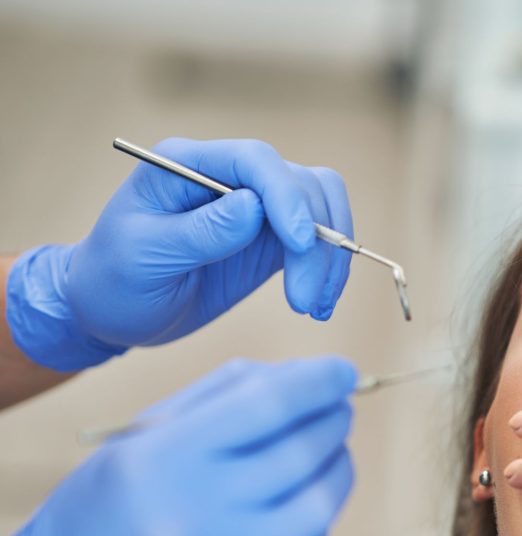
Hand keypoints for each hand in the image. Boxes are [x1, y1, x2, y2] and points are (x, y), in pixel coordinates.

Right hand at [0, 356, 357, 535]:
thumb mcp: (138, 439)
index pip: (266, 405)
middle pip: (302, 452)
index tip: (342, 371)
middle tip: (337, 410)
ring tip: (329, 454)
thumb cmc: (103, 513)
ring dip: (338, 469)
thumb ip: (217, 398)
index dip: (316, 382)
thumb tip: (297, 375)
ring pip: (320, 506)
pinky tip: (303, 505)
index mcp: (165, 460)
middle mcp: (198, 515)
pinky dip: (317, 521)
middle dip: (333, 421)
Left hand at [6, 138, 353, 370]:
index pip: (255, 160)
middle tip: (304, 301)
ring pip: (321, 208)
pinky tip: (319, 305)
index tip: (300, 244)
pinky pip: (320, 240)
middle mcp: (230, 175)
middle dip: (314, 242)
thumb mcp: (143, 257)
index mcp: (188, 165)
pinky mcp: (273, 238)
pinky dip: (329, 270)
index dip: (286, 196)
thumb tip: (254, 207)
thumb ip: (199, 231)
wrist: (113, 310)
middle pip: (301, 185)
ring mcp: (257, 206)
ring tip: (314, 307)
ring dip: (329, 257)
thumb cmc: (115, 279)